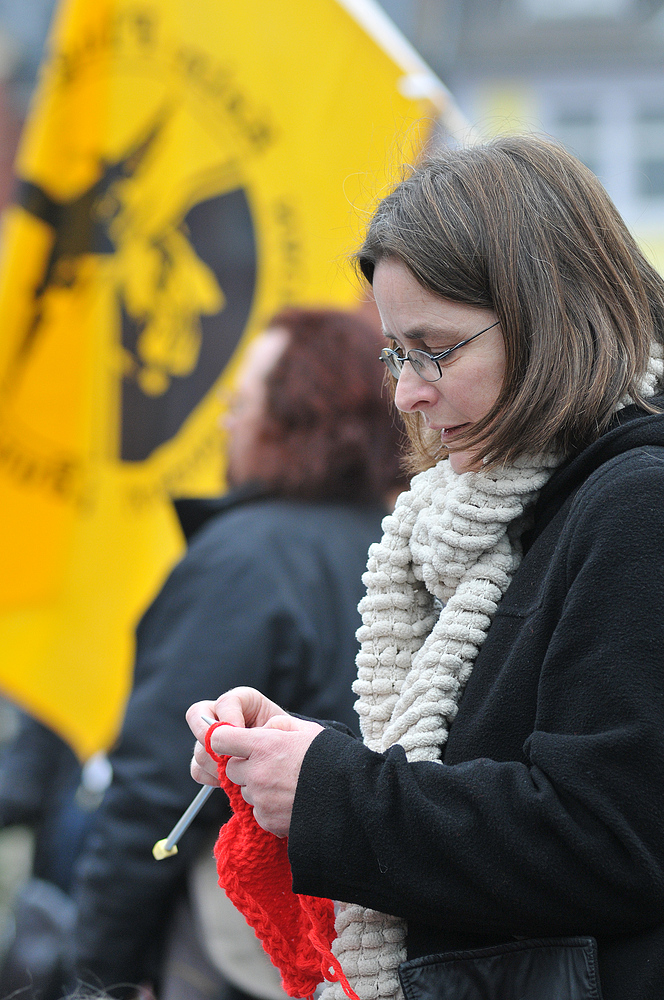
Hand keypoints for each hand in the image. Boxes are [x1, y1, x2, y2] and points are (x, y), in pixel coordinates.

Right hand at [187, 687, 286, 785]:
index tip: (242, 734)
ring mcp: (211, 738)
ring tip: (236, 773)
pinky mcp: (209, 759)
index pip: (225, 702)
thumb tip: (259, 733)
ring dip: (215, 764)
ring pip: (198, 748)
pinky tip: (228, 781)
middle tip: (230, 757)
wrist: (286, 760)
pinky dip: (210, 777)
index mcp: (242, 701)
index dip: (229, 718)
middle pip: (199, 719)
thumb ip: (274, 726)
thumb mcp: (287, 728)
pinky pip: (197, 768)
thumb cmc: (290, 740)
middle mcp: (221, 715)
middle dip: (213, 741)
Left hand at [193, 713, 322, 837]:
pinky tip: (290, 801)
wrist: (350, 796)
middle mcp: (257, 773)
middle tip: (270, 766)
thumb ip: (277, 726)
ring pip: (245, 791)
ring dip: (258, 788)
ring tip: (286, 785)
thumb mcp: (305, 730)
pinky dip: (269, 808)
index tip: (235, 742)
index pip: (220, 740)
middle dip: (245, 766)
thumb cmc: (329, 758)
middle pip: (231, 769)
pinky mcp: (268, 820)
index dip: (226, 739)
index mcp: (264, 745)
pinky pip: (258, 812)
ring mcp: (261, 799)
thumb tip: (260, 731)